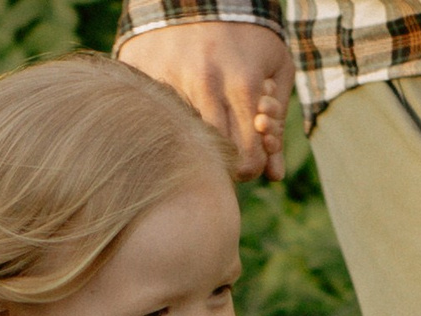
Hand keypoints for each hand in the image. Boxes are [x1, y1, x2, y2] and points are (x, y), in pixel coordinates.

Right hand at [119, 22, 292, 183]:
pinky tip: (174, 110)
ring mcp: (169, 83)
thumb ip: (278, 122)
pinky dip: (164, 124)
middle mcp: (205, 86)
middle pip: (214, 158)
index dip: (250, 168)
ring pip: (181, 143)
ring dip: (193, 143)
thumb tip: (274, 176)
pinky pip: (153, 120)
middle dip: (224, 160)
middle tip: (226, 147)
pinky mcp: (143, 79)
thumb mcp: (275, 69)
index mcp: (242, 84)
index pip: (247, 159)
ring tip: (202, 124)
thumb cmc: (245, 35)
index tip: (248, 158)